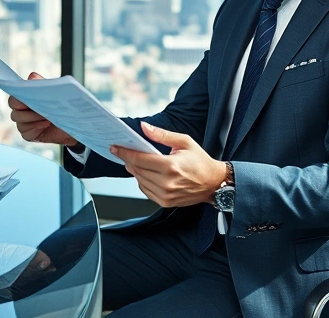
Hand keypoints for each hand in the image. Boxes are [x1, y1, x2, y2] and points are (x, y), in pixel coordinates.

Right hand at [8, 72, 79, 145]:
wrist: (73, 123)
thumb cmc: (62, 107)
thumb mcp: (54, 92)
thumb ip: (42, 83)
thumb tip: (32, 76)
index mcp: (25, 100)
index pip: (13, 99)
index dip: (17, 99)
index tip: (26, 97)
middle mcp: (22, 112)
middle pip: (14, 112)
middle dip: (26, 111)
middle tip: (39, 108)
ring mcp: (25, 124)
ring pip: (20, 123)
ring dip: (33, 118)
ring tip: (47, 116)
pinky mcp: (29, 135)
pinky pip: (26, 133)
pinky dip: (36, 128)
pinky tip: (47, 124)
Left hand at [110, 123, 225, 207]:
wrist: (213, 183)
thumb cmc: (200, 161)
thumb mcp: (184, 142)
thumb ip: (162, 135)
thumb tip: (143, 127)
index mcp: (171, 166)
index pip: (140, 159)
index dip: (125, 153)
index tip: (115, 148)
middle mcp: (167, 183)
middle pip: (137, 170)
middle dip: (128, 160)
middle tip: (123, 152)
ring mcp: (165, 195)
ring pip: (139, 181)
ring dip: (134, 170)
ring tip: (135, 161)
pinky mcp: (165, 202)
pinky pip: (145, 190)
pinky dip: (142, 181)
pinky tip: (146, 173)